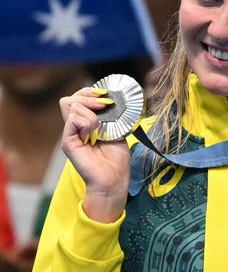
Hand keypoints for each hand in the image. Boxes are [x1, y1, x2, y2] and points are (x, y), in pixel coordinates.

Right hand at [58, 86, 130, 221]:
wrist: (113, 179)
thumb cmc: (116, 159)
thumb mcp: (116, 131)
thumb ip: (109, 116)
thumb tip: (108, 100)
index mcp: (85, 123)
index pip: (78, 98)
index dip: (90, 92)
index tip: (106, 95)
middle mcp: (75, 127)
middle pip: (70, 99)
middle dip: (89, 96)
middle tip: (105, 105)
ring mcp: (70, 134)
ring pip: (70, 105)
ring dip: (90, 112)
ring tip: (100, 127)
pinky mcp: (68, 142)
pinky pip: (72, 119)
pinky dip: (86, 122)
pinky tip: (94, 133)